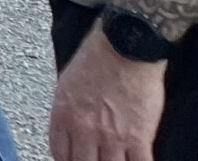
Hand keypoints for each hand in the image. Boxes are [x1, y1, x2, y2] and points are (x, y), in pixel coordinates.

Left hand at [49, 28, 165, 160]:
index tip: (74, 159)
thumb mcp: (67, 84)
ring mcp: (111, 137)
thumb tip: (69, 130)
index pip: (59, 153)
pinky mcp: (138, 137)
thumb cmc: (96, 58)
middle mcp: (84, 130)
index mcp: (63, 115)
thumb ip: (67, 111)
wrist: (124, 47)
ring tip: (113, 160)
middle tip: (95, 159)